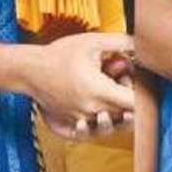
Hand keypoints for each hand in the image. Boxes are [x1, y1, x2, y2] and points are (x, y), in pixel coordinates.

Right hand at [23, 32, 137, 139]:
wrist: (30, 70)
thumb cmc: (60, 54)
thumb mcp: (92, 41)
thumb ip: (121, 42)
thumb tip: (142, 43)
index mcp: (99, 91)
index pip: (134, 105)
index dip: (140, 95)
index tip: (133, 81)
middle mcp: (92, 110)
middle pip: (126, 116)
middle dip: (128, 100)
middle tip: (118, 80)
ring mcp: (82, 120)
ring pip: (112, 124)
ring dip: (115, 110)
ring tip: (106, 90)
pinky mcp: (73, 124)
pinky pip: (95, 130)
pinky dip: (101, 120)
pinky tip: (95, 104)